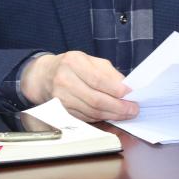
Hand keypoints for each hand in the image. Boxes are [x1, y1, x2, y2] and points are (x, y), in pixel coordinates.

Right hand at [21, 51, 138, 121]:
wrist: (45, 75)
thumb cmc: (72, 66)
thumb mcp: (90, 60)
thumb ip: (108, 73)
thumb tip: (126, 88)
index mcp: (73, 62)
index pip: (98, 79)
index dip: (116, 89)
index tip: (131, 94)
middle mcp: (64, 80)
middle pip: (95, 100)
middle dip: (118, 107)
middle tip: (133, 109)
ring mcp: (61, 98)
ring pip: (91, 112)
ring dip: (112, 115)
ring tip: (125, 114)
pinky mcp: (61, 111)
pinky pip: (86, 117)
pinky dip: (101, 118)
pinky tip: (111, 115)